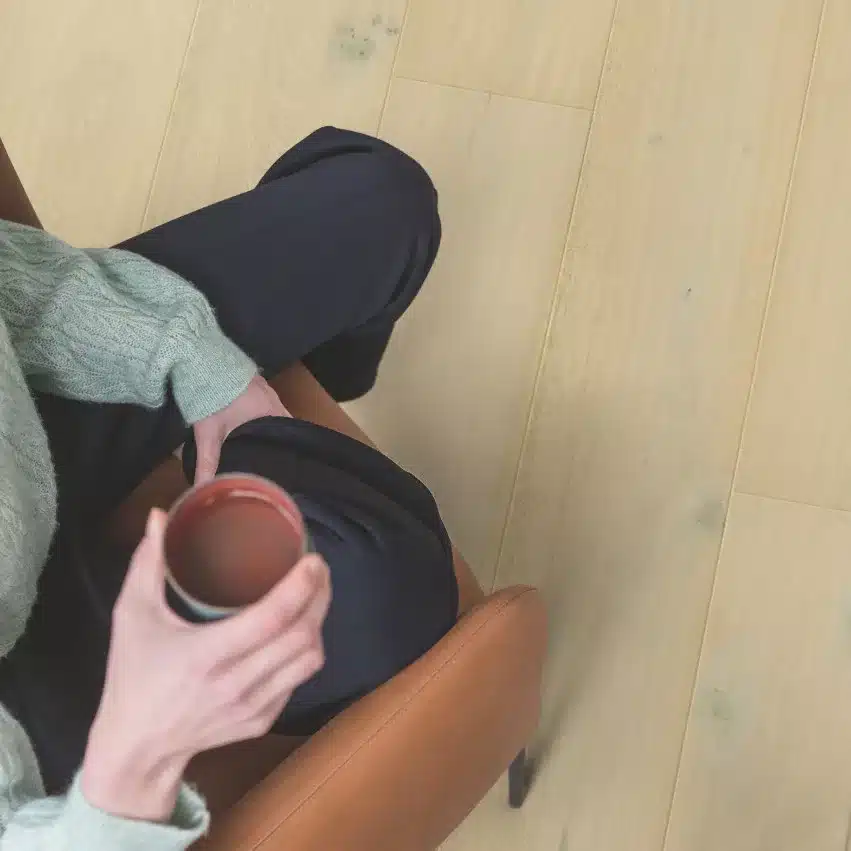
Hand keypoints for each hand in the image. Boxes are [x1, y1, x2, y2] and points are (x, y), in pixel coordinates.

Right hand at [82, 509, 329, 821]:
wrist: (136, 748)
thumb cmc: (133, 674)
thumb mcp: (131, 616)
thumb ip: (147, 563)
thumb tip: (160, 516)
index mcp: (207, 656)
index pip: (272, 617)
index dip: (302, 585)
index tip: (314, 559)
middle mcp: (236, 684)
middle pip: (302, 635)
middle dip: (320, 596)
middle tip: (319, 568)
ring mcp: (253, 706)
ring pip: (309, 659)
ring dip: (319, 623)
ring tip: (314, 594)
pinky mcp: (262, 721)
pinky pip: (299, 679)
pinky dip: (306, 650)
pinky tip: (298, 629)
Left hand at [193, 374, 289, 482]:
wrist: (200, 359)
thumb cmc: (210, 397)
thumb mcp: (207, 434)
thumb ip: (207, 463)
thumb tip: (203, 489)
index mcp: (270, 412)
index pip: (287, 434)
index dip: (284, 449)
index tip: (282, 463)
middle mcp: (273, 398)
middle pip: (280, 424)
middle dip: (275, 439)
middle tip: (270, 457)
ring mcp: (264, 386)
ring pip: (272, 411)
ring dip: (267, 425)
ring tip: (260, 443)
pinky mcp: (254, 378)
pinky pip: (264, 400)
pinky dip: (260, 411)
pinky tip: (249, 420)